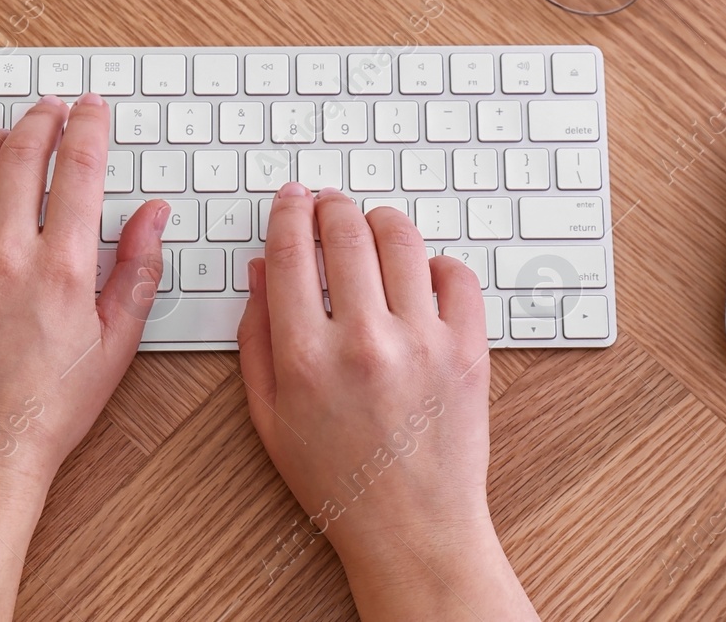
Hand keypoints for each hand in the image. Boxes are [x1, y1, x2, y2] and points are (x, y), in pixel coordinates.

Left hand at [0, 93, 167, 621]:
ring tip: (2, 136)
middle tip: (50, 111)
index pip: (78, 166)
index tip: (91, 109)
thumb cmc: (47, 410)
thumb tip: (155, 216)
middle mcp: (2, 255)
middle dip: (41, 120)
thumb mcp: (116, 344)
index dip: (88, 125)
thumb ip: (138, 269)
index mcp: (61, 268)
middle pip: (20, 153)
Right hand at [237, 184, 537, 620]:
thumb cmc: (338, 477)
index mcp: (306, 358)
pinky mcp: (468, 350)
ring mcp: (422, 343)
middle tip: (330, 205)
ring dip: (382, 222)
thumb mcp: (270, 415)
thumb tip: (260, 268)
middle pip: (345, 232)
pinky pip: (457, 274)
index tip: (292, 198)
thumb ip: (256, 336)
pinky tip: (421, 275)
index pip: (290, 251)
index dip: (289, 211)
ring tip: (374, 228)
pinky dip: (437, 262)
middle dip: (332, 206)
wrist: (412, 528)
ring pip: (401, 240)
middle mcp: (364, 342)